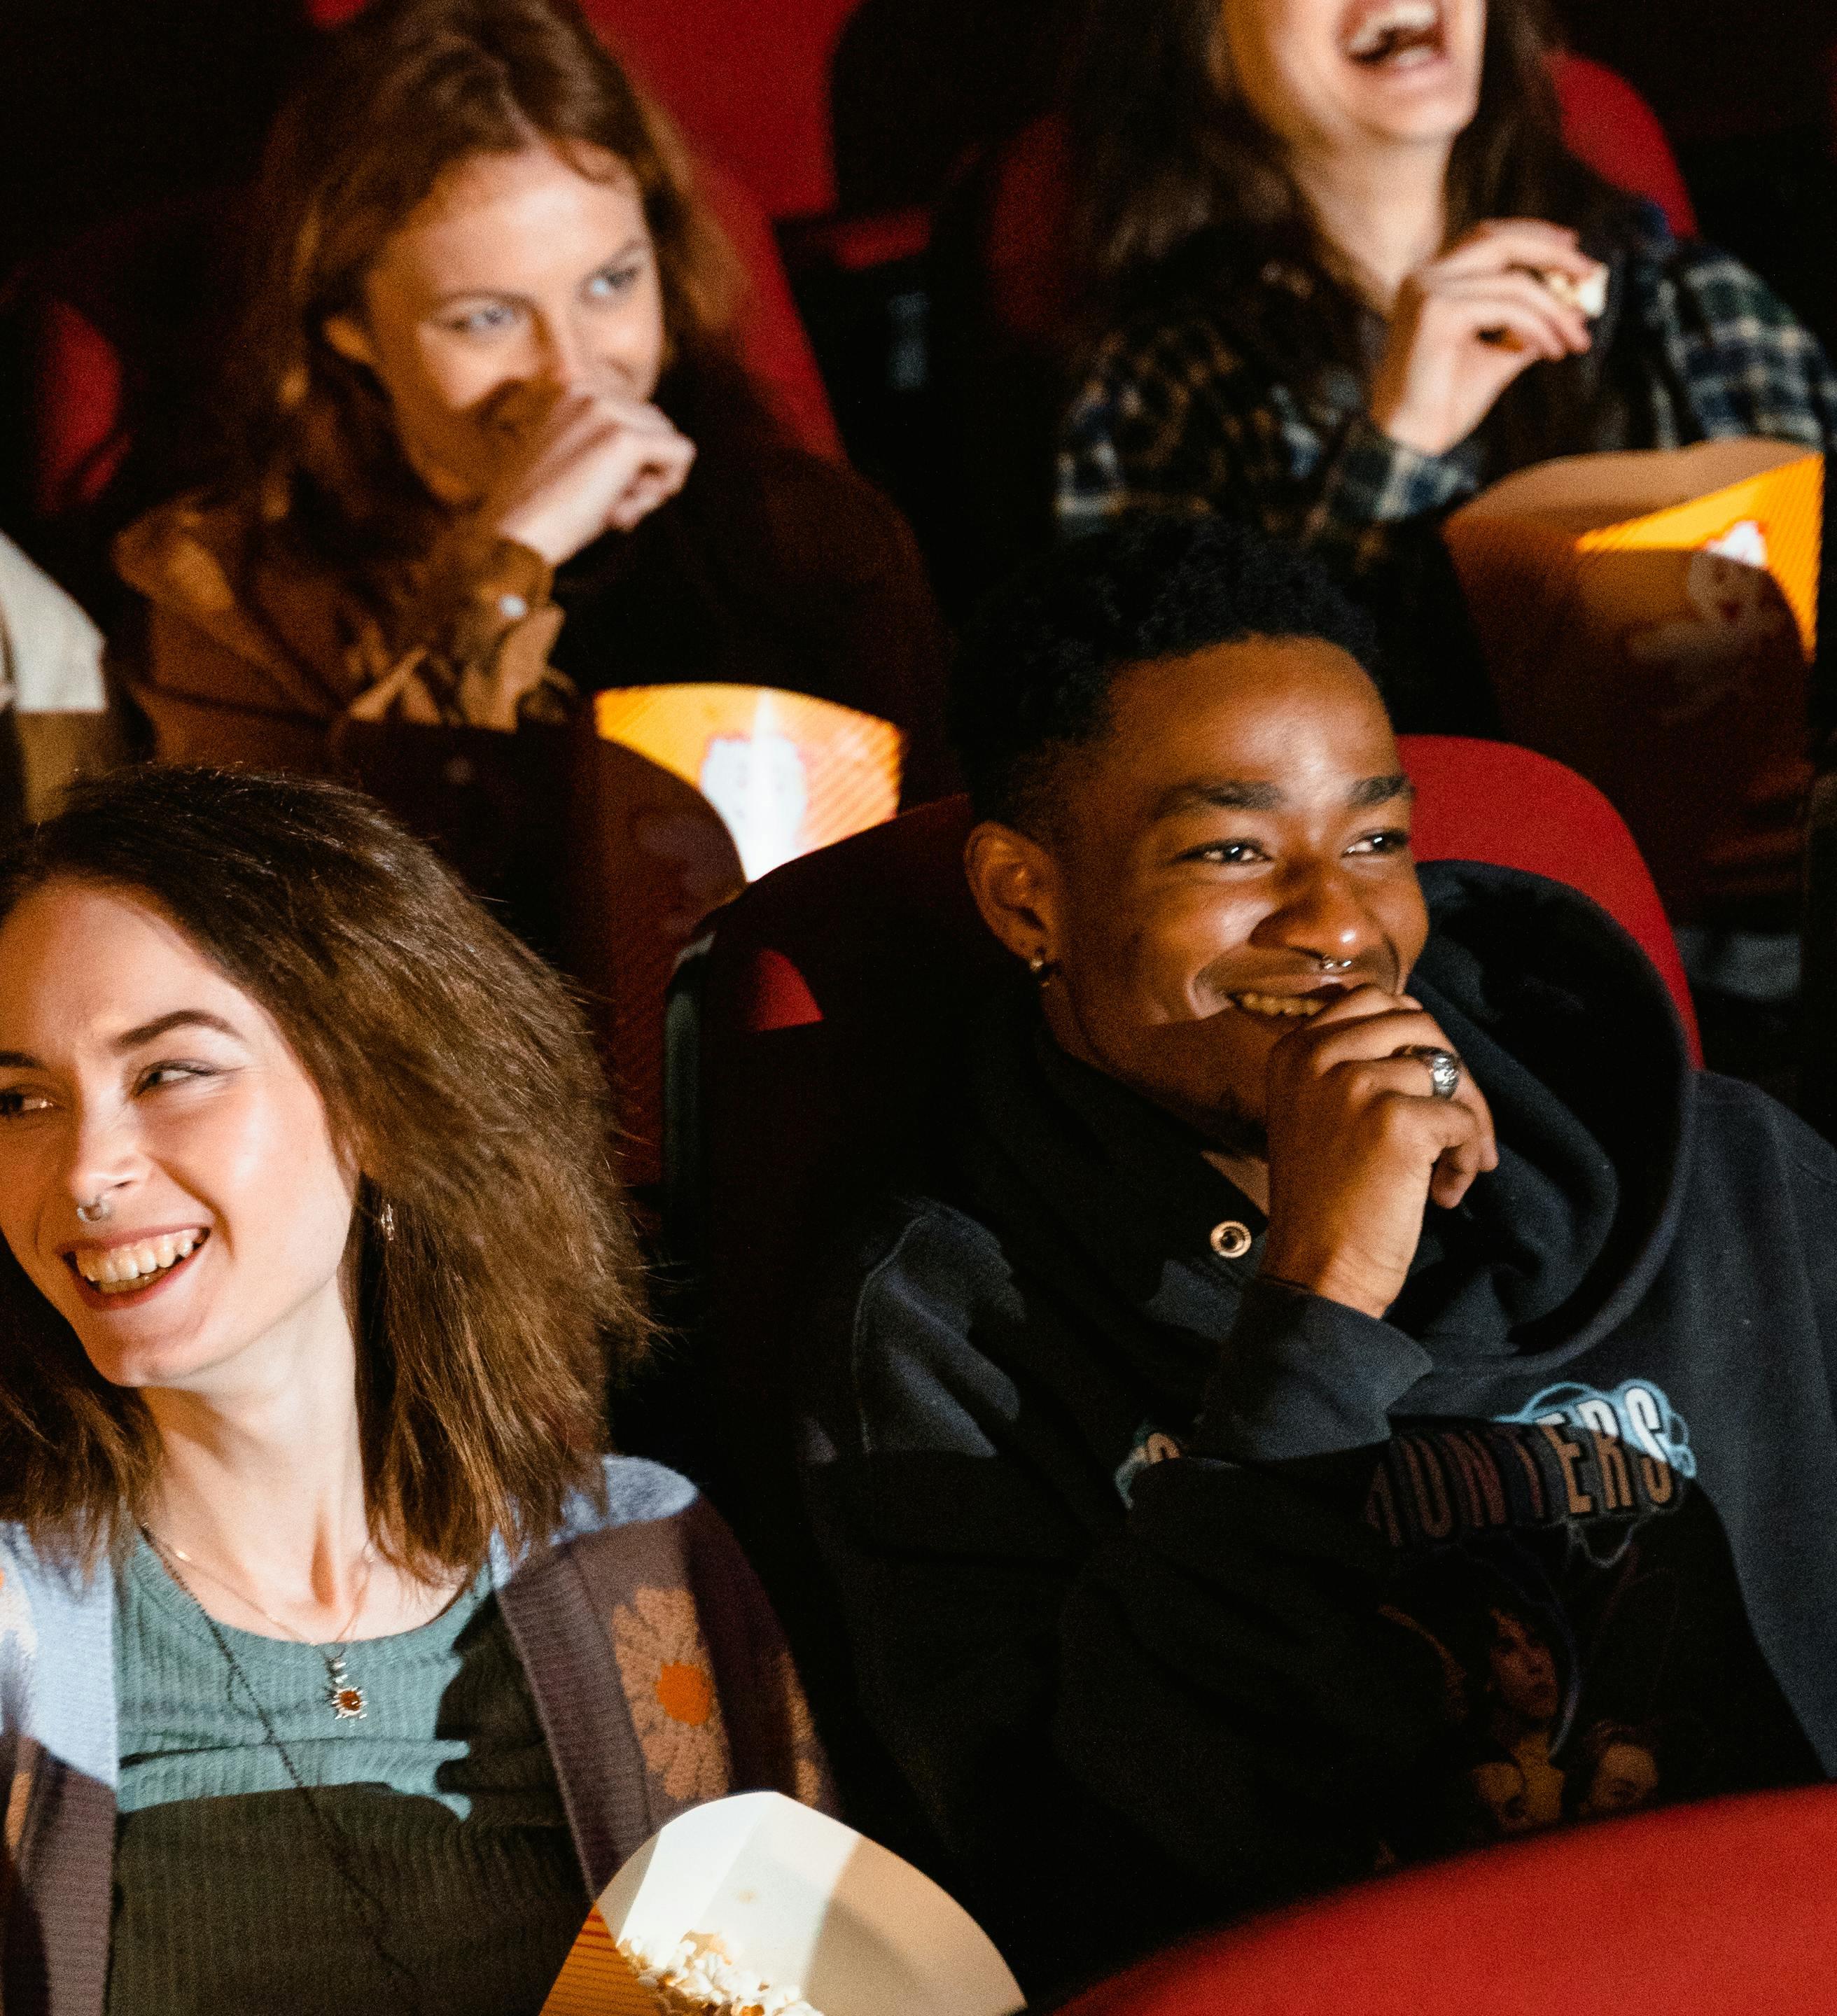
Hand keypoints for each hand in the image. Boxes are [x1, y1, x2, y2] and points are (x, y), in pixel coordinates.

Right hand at [481, 380, 695, 565]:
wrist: (516, 534)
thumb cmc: (544, 512)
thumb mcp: (575, 463)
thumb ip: (609, 448)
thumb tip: (669, 454)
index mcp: (573, 392)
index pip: (636, 416)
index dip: (631, 459)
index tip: (599, 488)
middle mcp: (590, 392)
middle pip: (658, 426)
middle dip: (645, 468)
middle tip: (608, 504)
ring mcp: (608, 412)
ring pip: (671, 440)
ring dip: (651, 483)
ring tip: (610, 507)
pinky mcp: (625, 439)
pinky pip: (682, 454)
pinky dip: (668, 486)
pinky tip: (628, 508)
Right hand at [1257, 986, 1497, 1319]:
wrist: (1316, 1269)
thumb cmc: (1324, 1199)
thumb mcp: (1315, 1112)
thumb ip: (1350, 1063)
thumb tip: (1425, 1035)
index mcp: (1293, 1050)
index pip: (1374, 998)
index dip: (1415, 1037)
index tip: (1427, 1084)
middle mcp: (1316, 1056)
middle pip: (1418, 1023)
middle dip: (1452, 1072)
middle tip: (1456, 1125)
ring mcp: (1354, 1084)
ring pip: (1448, 1070)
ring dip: (1467, 1121)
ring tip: (1451, 1167)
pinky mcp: (1394, 1120)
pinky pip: (1462, 1119)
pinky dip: (1469, 1157)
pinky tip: (1445, 1193)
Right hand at [1368, 221, 1604, 457]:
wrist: (1412, 441)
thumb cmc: (1447, 401)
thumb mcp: (1497, 353)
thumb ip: (1527, 323)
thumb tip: (1575, 304)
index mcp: (1431, 280)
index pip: (1488, 237)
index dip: (1533, 237)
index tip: (1573, 250)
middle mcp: (1424, 276)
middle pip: (1500, 240)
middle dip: (1553, 254)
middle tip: (1591, 275)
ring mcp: (1428, 291)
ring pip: (1513, 282)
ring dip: (1555, 310)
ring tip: (1575, 340)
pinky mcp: (1437, 313)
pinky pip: (1507, 308)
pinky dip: (1539, 327)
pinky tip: (1551, 351)